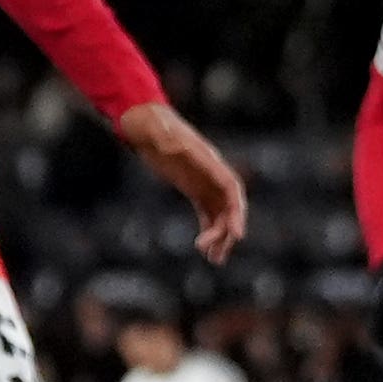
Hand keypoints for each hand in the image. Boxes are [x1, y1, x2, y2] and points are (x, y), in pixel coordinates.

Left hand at [120, 102, 245, 261]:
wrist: (146, 121)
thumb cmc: (153, 126)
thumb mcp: (158, 132)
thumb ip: (164, 138)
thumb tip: (167, 141)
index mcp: (208, 161)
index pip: (231, 188)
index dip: (237, 212)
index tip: (237, 234)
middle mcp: (212, 173)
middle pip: (229, 206)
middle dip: (226, 231)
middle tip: (212, 253)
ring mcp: (204, 181)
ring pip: (220, 213)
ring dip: (220, 236)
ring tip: (214, 260)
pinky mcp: (193, 188)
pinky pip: (207, 212)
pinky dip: (208, 230)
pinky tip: (204, 248)